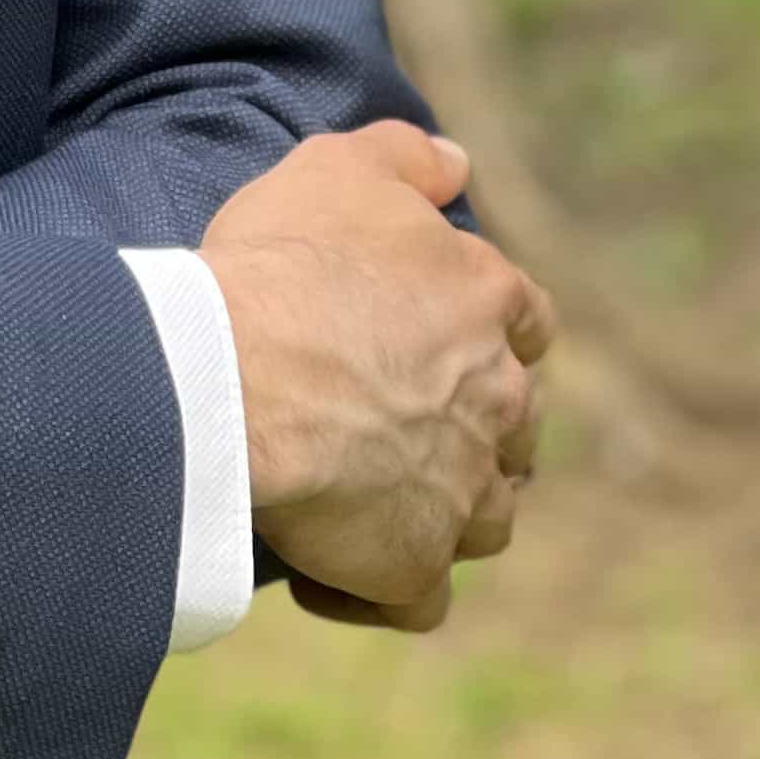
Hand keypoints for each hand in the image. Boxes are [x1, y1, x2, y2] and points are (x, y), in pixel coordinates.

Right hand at [201, 122, 551, 630]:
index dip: (492, 329)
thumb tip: (458, 164)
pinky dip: (382, 591)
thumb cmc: (282, 265)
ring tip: (368, 498)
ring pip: (485, 518)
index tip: (441, 332)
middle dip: (472, 425)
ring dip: (441, 509)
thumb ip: (407, 158)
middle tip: (391, 416)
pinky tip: (329, 574)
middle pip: (514, 426)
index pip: (528, 320)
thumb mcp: (338, 168)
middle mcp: (496, 402)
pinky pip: (418, 600)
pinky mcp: (412, 567)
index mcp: (487, 303)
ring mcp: (461, 493)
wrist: (232, 375)